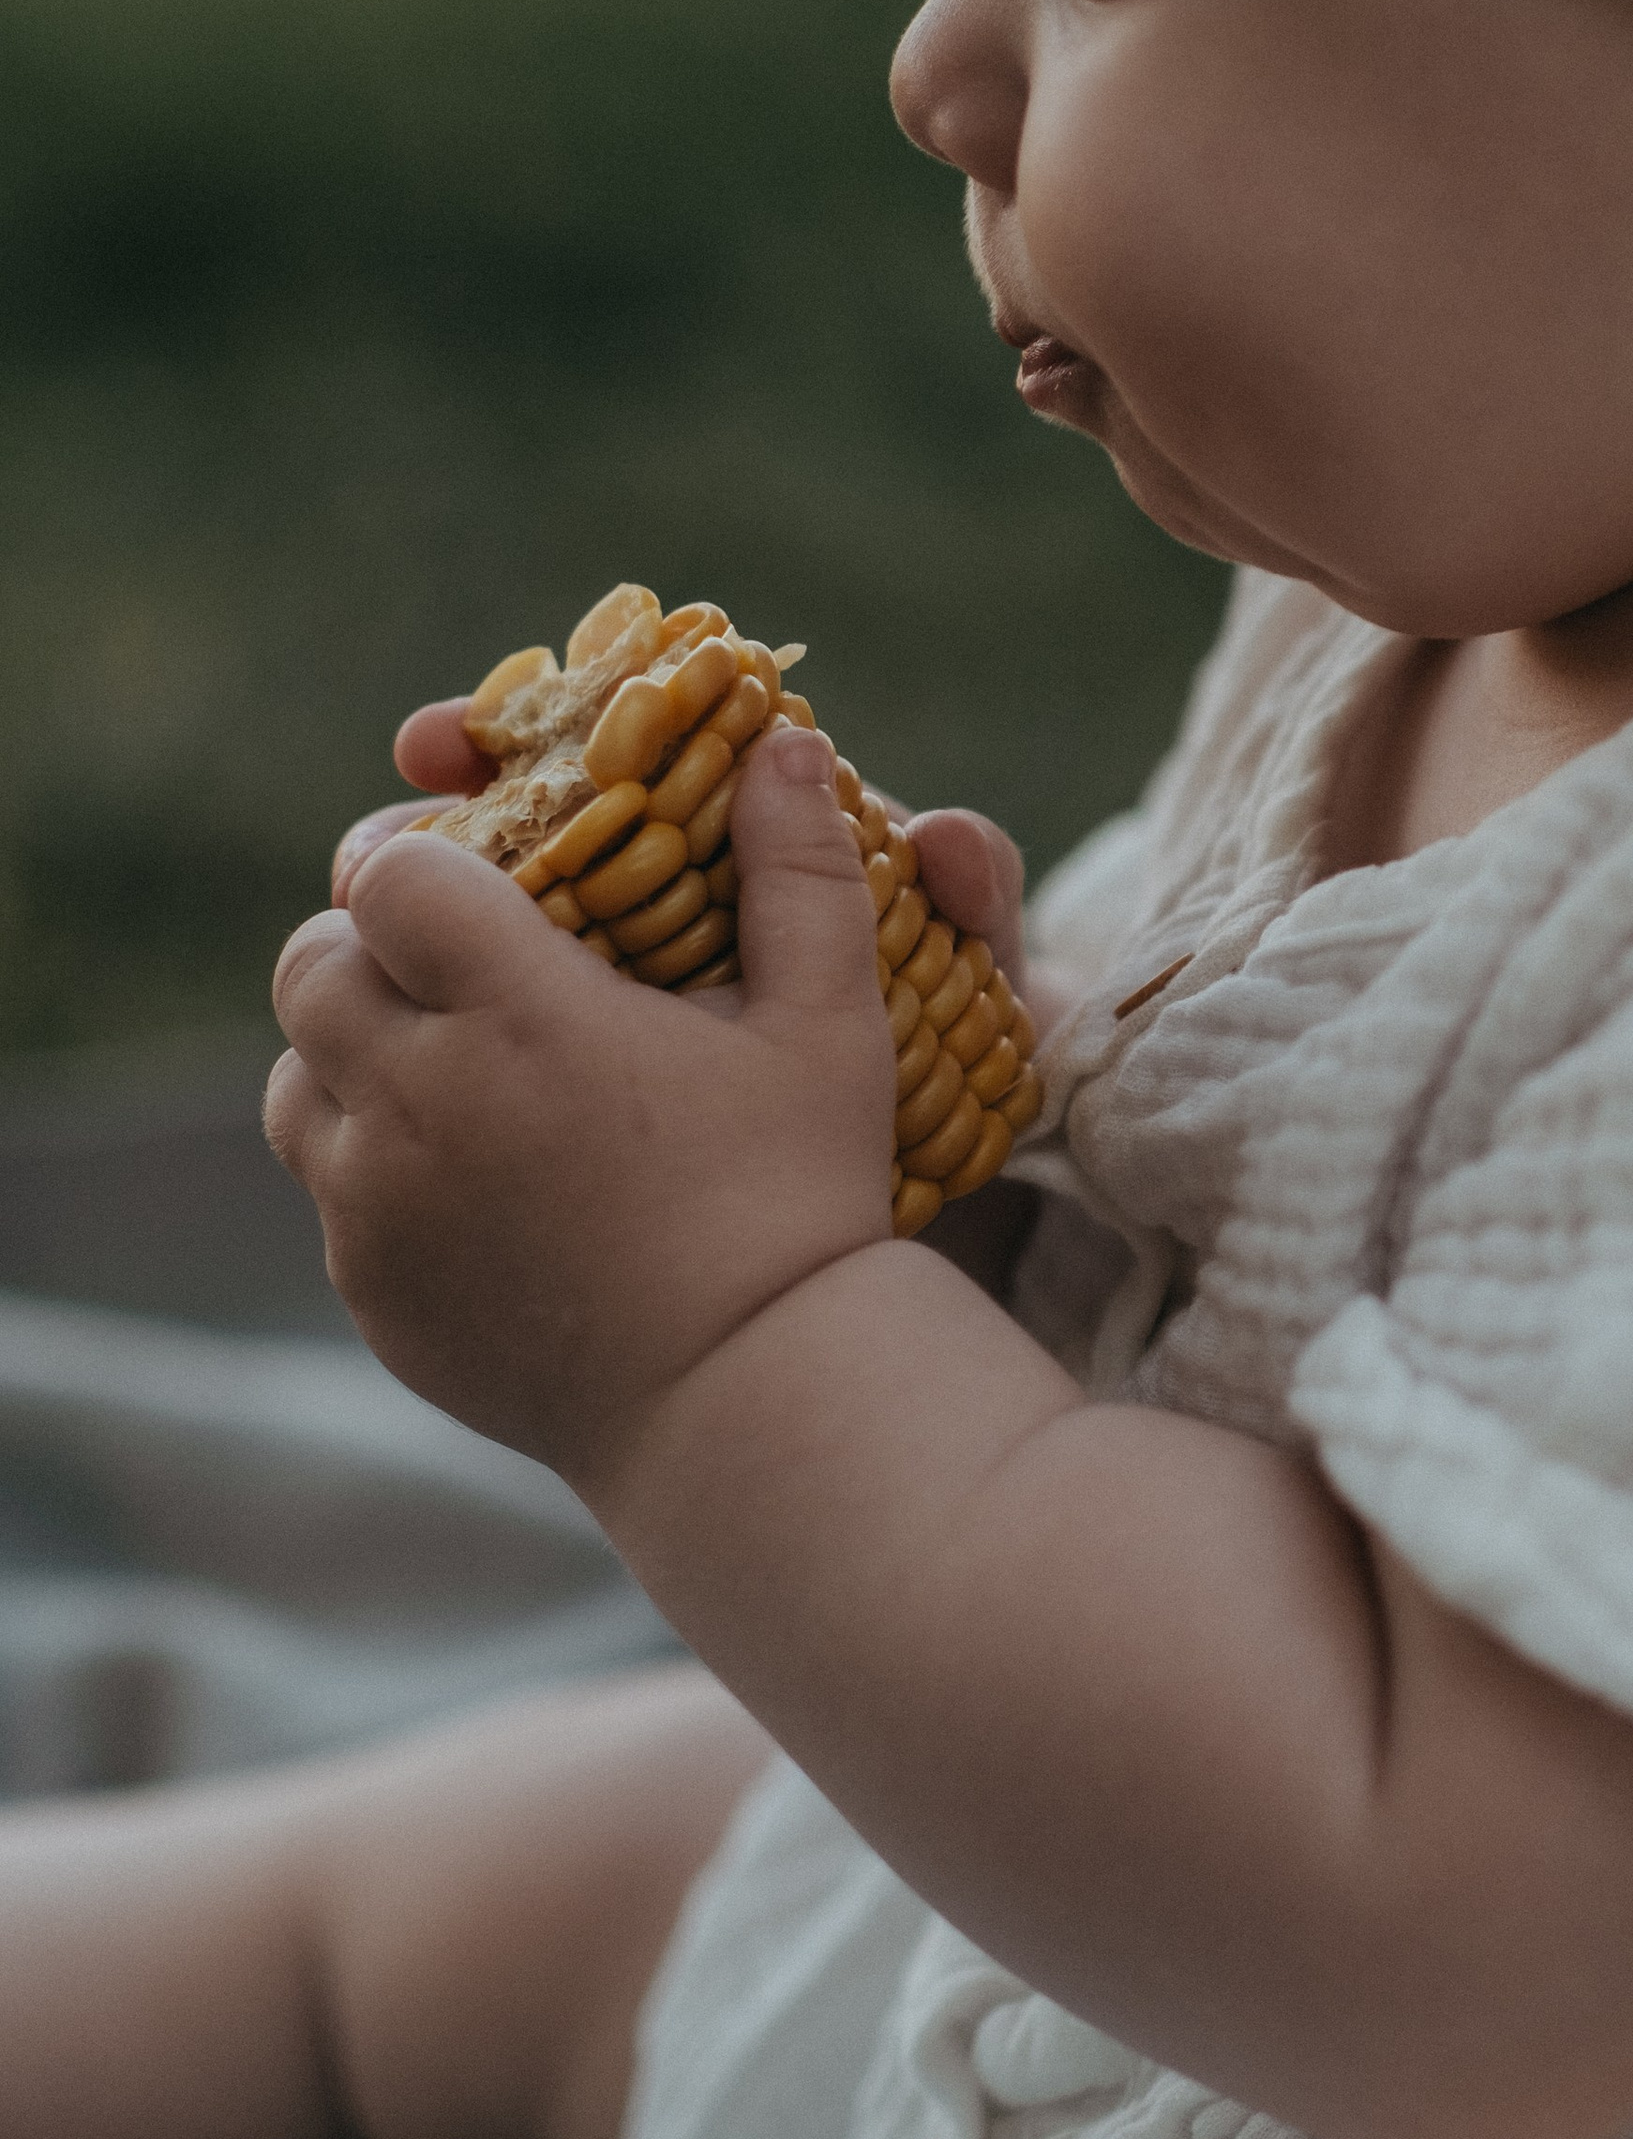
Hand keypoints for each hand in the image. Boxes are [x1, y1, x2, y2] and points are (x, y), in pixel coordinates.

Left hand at [270, 723, 896, 1483]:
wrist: (750, 1401)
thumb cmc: (797, 1200)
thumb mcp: (829, 1024)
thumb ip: (801, 871)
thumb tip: (785, 738)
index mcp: (521, 1015)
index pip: (389, 878)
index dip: (427, 863)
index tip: (483, 881)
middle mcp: (421, 1103)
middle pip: (312, 966)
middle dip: (373, 947)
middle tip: (460, 966)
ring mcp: (379, 1209)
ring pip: (297, 1080)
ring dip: (355, 1055)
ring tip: (456, 1071)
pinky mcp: (373, 1295)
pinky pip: (329, 1196)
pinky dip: (374, 1168)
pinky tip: (479, 1180)